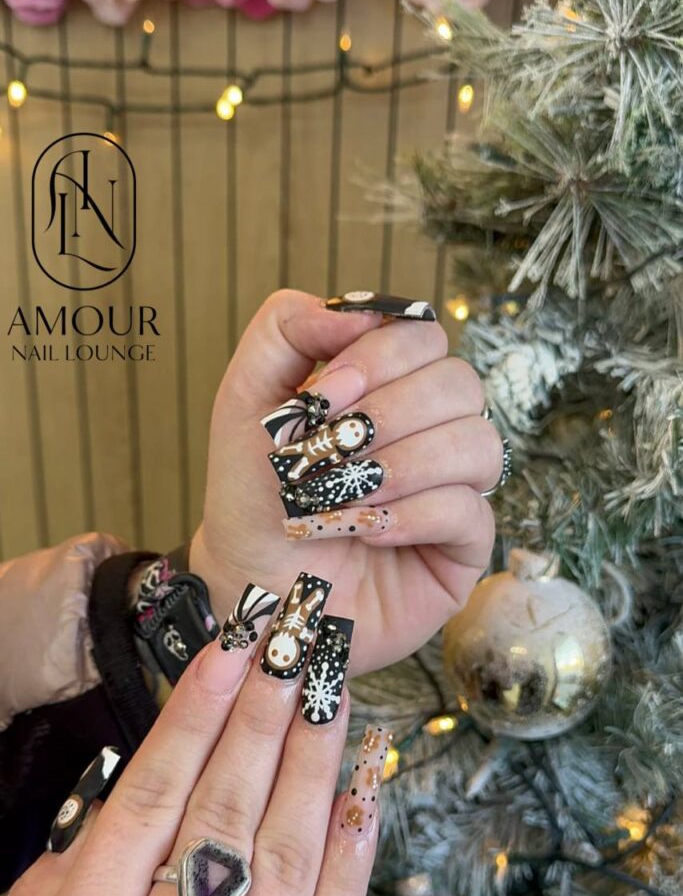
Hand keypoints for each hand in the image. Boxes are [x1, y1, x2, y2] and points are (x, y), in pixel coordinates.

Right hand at [0, 597, 387, 895]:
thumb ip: (59, 881)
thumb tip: (119, 795)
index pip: (153, 798)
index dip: (195, 715)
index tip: (227, 650)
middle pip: (224, 812)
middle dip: (263, 718)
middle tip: (294, 647)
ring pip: (284, 858)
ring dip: (314, 766)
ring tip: (332, 694)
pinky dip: (351, 854)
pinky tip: (364, 792)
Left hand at [192, 290, 500, 674]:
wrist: (248, 582)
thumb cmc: (253, 495)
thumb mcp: (247, 398)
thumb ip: (287, 329)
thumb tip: (360, 313)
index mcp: (391, 389)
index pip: (424, 338)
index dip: (379, 359)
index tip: (322, 399)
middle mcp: (432, 432)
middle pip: (460, 384)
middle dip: (388, 416)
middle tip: (331, 454)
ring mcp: (454, 488)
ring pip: (479, 444)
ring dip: (402, 467)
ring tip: (345, 497)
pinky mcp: (462, 549)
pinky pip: (471, 512)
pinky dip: (411, 516)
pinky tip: (366, 532)